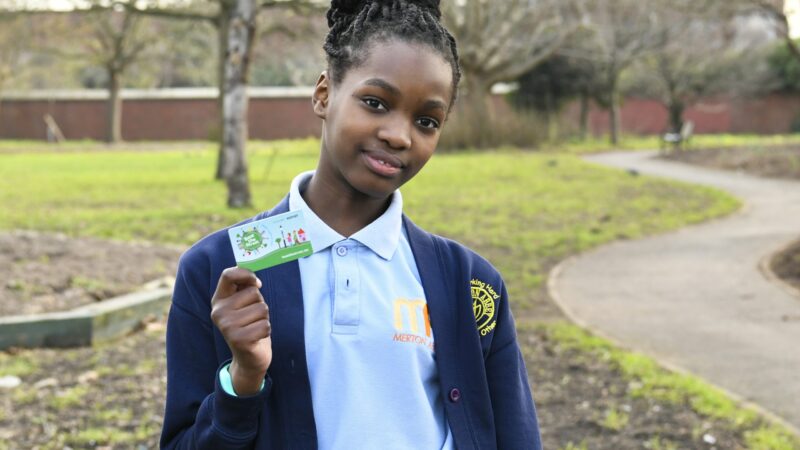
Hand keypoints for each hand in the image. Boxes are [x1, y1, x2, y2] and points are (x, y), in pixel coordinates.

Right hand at [210, 267, 271, 394]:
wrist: (248, 357)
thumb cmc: (249, 324)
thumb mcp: (245, 303)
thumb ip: (246, 287)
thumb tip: (255, 280)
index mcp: (218, 300)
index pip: (228, 274)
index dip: (246, 274)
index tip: (256, 283)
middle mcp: (218, 312)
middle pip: (254, 293)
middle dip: (260, 304)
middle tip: (252, 318)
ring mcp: (227, 326)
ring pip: (262, 309)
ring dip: (264, 318)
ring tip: (254, 327)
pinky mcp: (238, 340)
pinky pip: (265, 325)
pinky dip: (266, 330)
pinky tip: (257, 337)